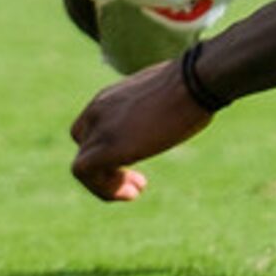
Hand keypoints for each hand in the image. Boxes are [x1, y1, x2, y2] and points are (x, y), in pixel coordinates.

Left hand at [69, 58, 212, 201]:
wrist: (194, 82)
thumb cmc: (193, 85)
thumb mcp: (167, 93)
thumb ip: (156, 105)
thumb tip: (176, 111)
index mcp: (112, 97)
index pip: (90, 127)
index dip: (108, 148)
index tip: (136, 160)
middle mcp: (98, 110)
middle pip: (84, 147)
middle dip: (108, 169)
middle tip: (138, 180)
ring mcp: (101, 127)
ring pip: (81, 165)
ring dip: (106, 185)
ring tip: (134, 192)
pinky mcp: (108, 146)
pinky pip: (84, 172)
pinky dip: (103, 188)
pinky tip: (132, 193)